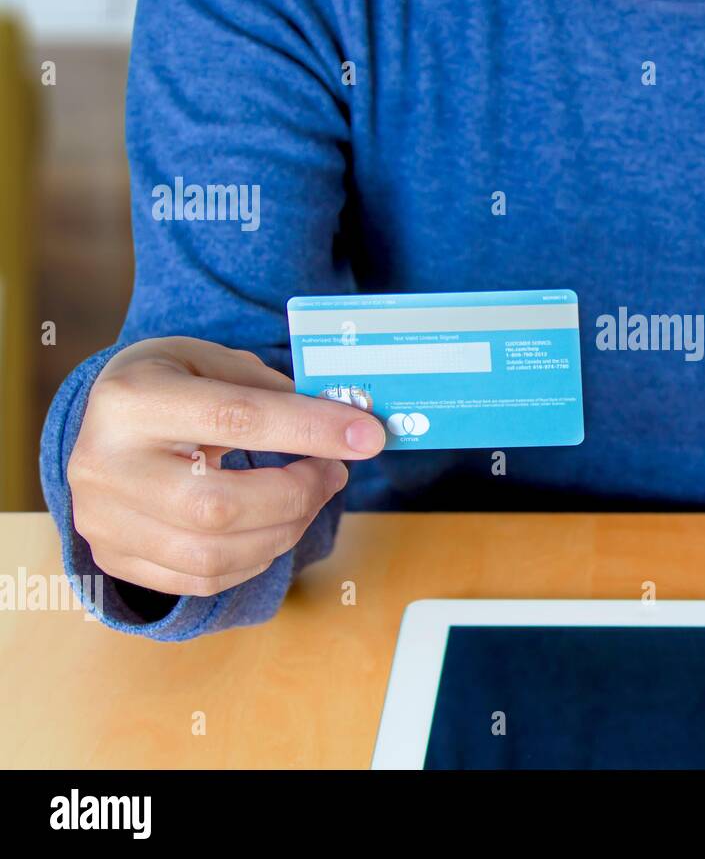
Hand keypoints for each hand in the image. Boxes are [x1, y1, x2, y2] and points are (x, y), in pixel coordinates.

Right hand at [68, 337, 386, 596]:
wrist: (103, 421)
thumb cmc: (170, 383)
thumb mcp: (214, 360)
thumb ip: (276, 391)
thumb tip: (350, 425)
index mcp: (131, 400)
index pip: (236, 418)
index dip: (311, 429)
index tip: (367, 436)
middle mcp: (106, 465)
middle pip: (220, 505)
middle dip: (299, 494)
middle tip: (335, 472)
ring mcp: (104, 520)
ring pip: (213, 554)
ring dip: (285, 530)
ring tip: (310, 496)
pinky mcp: (115, 558)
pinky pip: (202, 579)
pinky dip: (256, 558)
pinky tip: (274, 526)